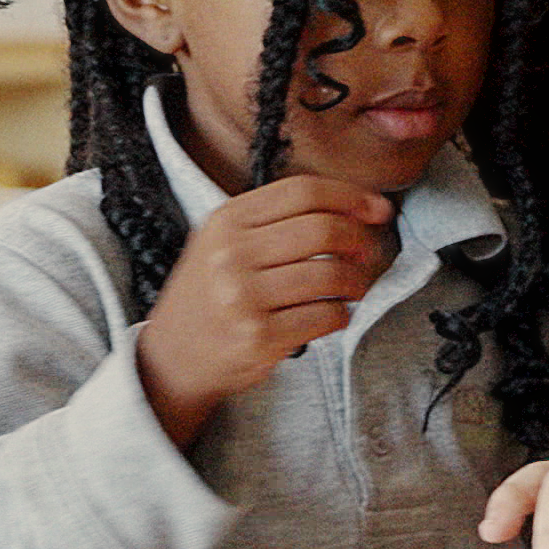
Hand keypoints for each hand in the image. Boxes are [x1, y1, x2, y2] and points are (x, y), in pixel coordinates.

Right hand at [134, 176, 395, 447]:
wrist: (172, 356)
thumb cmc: (209, 295)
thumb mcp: (223, 242)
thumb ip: (275, 221)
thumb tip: (353, 209)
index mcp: (226, 221)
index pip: (303, 192)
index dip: (350, 196)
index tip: (377, 209)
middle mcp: (232, 254)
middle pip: (322, 230)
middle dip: (358, 239)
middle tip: (366, 252)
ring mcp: (244, 297)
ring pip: (329, 275)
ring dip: (354, 282)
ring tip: (352, 288)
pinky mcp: (260, 336)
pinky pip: (324, 316)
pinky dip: (340, 315)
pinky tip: (332, 315)